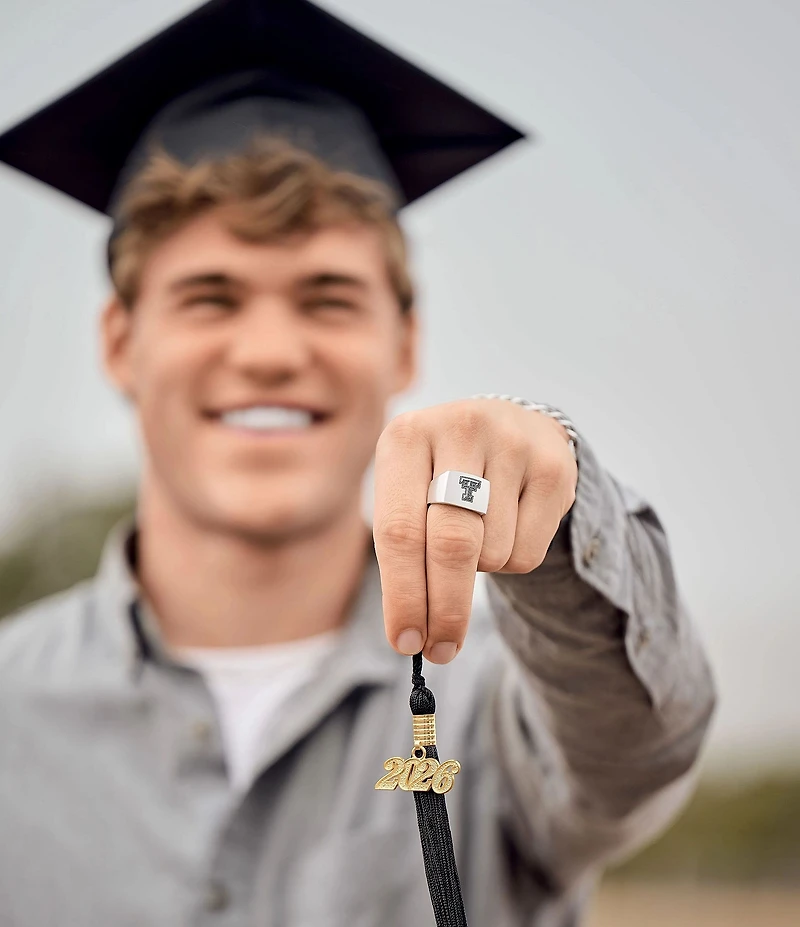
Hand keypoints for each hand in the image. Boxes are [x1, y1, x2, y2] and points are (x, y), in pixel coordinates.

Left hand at [373, 398, 577, 663]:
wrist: (506, 425)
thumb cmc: (438, 474)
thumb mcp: (406, 491)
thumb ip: (401, 551)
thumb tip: (410, 635)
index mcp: (406, 436)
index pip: (400, 531)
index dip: (403, 595)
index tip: (405, 643)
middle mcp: (460, 428)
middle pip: (452, 546)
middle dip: (445, 610)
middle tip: (440, 650)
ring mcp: (512, 443)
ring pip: (494, 553)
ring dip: (481, 571)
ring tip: (477, 537)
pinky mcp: (554, 466)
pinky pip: (529, 551)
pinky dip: (511, 563)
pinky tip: (506, 528)